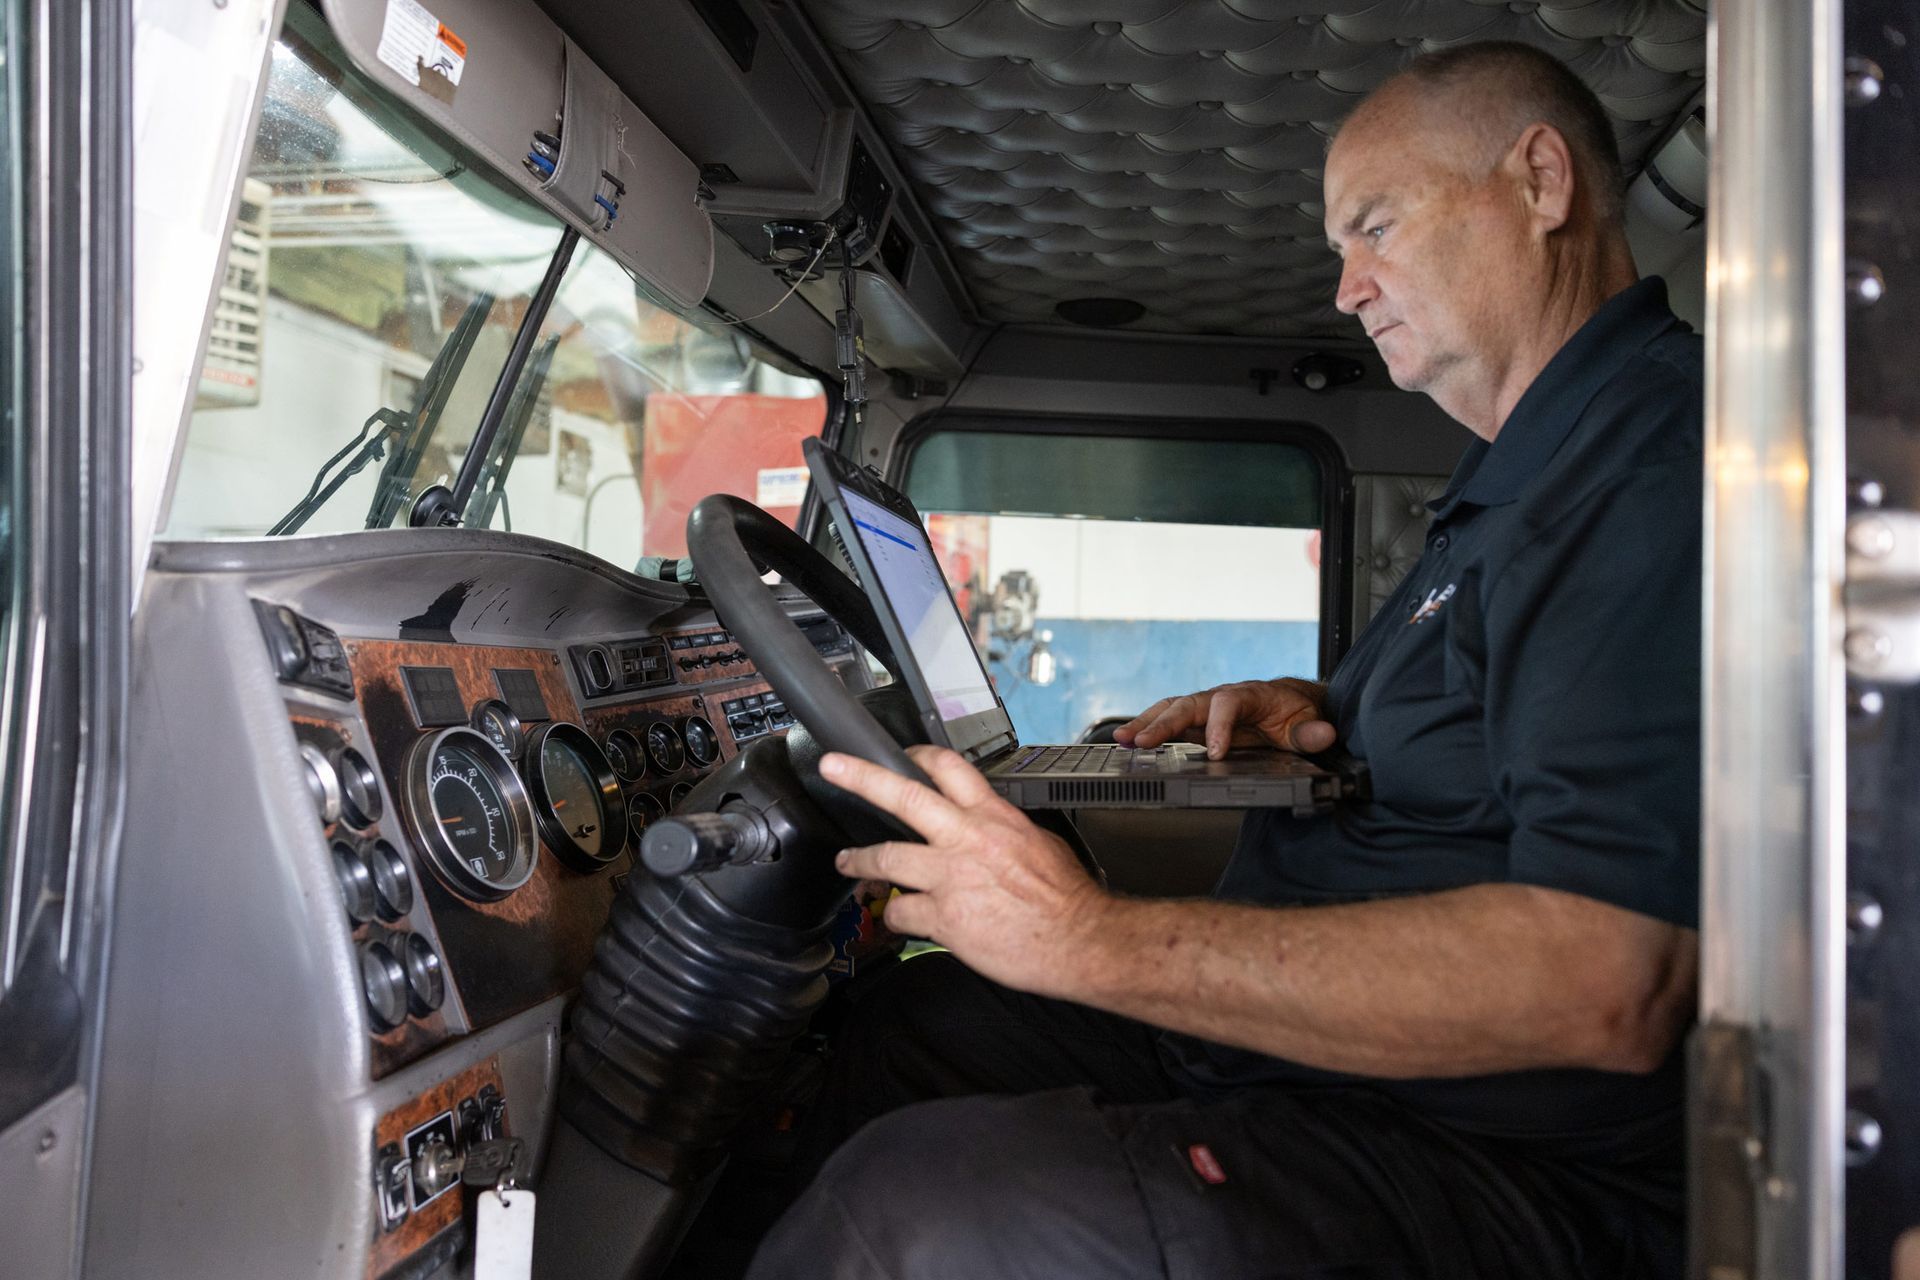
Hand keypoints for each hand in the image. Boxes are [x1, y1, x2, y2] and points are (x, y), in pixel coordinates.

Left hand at [822, 745, 1107, 998]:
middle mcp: (967, 840)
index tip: (902, 754)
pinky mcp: (945, 918)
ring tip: (847, 862)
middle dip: (862, 777)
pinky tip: (900, 918)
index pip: (949, 770)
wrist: (1080, 940)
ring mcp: (952, 878)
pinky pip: (902, 911)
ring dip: (860, 861)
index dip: (918, 756)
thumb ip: (1001, 829)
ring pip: (887, 858)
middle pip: (903, 796)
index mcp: (993, 817)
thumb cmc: (1066, 897)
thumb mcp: (1039, 842)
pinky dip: (897, 915)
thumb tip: (983, 826)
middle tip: (833, 766)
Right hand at [1111, 677, 1335, 757]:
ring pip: (1171, 710)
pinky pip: (1169, 720)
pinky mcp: (1198, 721)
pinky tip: (1129, 742)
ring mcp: (1206, 708)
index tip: (1216, 753)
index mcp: (1248, 695)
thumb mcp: (1308, 722)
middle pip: (1187, 704)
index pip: (1228, 704)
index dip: (1220, 728)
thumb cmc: (1295, 711)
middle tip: (1142, 742)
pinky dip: (1149, 729)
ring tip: (1123, 740)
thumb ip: (1312, 732)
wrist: (1290, 702)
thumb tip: (1323, 734)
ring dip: (1146, 723)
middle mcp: (1221, 697)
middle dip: (1163, 723)